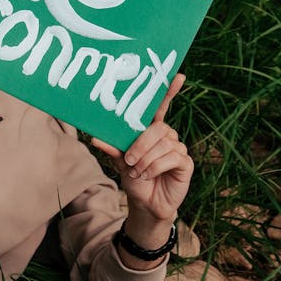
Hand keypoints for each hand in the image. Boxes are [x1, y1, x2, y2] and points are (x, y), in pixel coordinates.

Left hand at [92, 72, 193, 233]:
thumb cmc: (134, 178)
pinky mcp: (185, 162)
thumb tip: (94, 137)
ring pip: (163, 145)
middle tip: (130, 161)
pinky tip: (148, 175)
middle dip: (141, 145)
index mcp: (152, 130)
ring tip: (137, 172)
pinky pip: (171, 157)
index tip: (178, 76)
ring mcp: (178, 148)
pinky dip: (155, 167)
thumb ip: (112, 147)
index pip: (161, 107)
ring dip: (146, 160)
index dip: (169, 91)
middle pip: (158, 129)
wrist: (145, 203)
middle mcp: (167, 135)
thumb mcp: (120, 162)